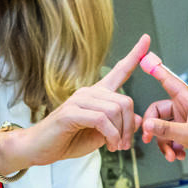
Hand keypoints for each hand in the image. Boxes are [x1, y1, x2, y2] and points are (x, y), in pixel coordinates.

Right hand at [16, 35, 148, 165]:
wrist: (40, 149)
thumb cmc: (69, 140)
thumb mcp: (102, 135)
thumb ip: (119, 126)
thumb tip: (137, 119)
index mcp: (97, 94)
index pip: (119, 71)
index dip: (134, 55)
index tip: (146, 38)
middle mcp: (88, 92)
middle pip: (124, 101)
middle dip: (130, 126)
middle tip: (125, 145)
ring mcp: (78, 100)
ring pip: (114, 110)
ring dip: (120, 134)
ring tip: (116, 147)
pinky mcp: (70, 112)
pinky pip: (101, 120)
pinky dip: (111, 135)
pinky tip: (109, 145)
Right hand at [138, 54, 187, 174]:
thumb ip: (166, 129)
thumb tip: (148, 125)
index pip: (169, 81)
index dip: (157, 72)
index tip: (145, 61)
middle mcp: (186, 109)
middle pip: (159, 112)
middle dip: (154, 127)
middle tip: (148, 138)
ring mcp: (187, 122)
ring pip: (164, 128)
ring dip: (165, 142)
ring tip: (171, 153)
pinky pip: (172, 138)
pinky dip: (172, 147)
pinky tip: (179, 154)